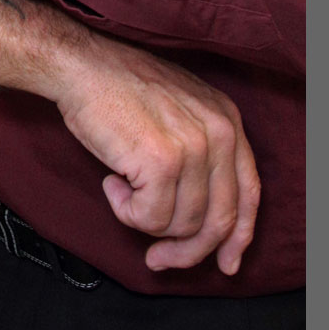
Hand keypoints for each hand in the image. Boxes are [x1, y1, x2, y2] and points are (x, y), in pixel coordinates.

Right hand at [52, 26, 260, 274]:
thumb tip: (203, 222)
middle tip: (158, 258)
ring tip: (121, 188)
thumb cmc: (116, 90)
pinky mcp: (162, 162)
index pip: (249, 194)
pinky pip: (150, 218)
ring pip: (182, 225)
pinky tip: (111, 183)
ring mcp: (193, 147)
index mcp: (227, 120)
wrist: (80, 66)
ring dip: (144, 220)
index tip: (224, 263)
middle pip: (219, 220)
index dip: (238, 236)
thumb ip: (201, 156)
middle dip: (187, 250)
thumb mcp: (179, 112)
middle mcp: (220, 133)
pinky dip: (125, 212)